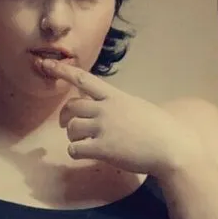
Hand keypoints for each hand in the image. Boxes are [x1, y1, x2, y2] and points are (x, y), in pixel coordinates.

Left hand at [35, 56, 194, 175]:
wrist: (171, 147)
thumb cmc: (160, 128)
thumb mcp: (137, 106)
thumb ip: (118, 105)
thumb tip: (106, 110)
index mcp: (115, 96)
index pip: (84, 79)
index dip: (62, 71)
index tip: (46, 64)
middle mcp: (106, 109)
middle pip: (72, 106)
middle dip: (65, 116)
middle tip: (66, 125)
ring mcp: (103, 128)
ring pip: (71, 128)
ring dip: (73, 136)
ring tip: (83, 143)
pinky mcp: (102, 148)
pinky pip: (75, 149)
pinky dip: (75, 152)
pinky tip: (85, 154)